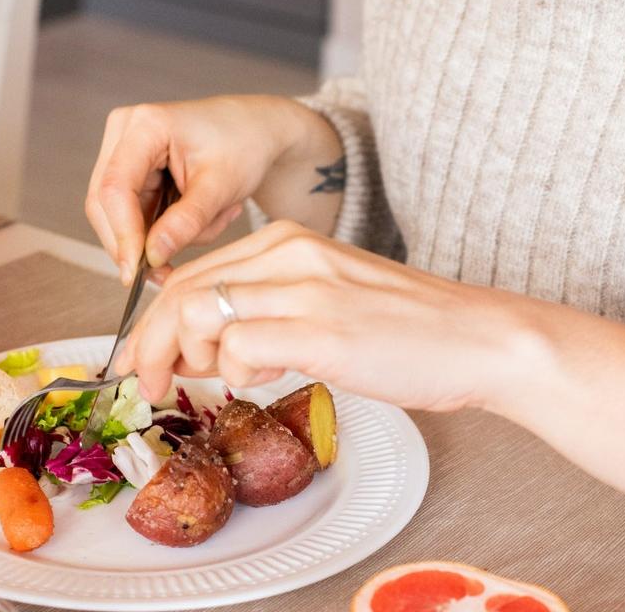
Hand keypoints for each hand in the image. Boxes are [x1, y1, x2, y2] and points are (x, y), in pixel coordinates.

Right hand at [86, 95, 334, 282]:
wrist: (254, 131)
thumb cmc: (243, 145)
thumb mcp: (221, 187)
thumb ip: (186, 222)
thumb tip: (151, 256)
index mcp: (145, 125)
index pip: (115, 187)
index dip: (122, 233)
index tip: (134, 271)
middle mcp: (124, 132)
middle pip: (105, 203)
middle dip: (134, 243)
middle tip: (166, 273)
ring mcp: (124, 151)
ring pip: (117, 214)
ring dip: (157, 235)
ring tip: (211, 221)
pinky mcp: (132, 171)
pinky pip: (133, 214)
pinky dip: (163, 228)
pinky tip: (202, 217)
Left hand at [114, 221, 550, 411]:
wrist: (480, 338)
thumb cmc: (410, 329)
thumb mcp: (331, 297)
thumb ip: (271, 308)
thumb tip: (209, 346)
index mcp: (289, 241)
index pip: (191, 273)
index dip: (154, 322)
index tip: (145, 359)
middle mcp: (290, 254)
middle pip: (181, 291)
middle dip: (149, 344)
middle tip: (149, 384)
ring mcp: (306, 290)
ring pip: (198, 313)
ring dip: (186, 360)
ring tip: (213, 383)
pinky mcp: (323, 331)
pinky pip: (238, 347)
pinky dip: (234, 372)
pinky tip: (265, 378)